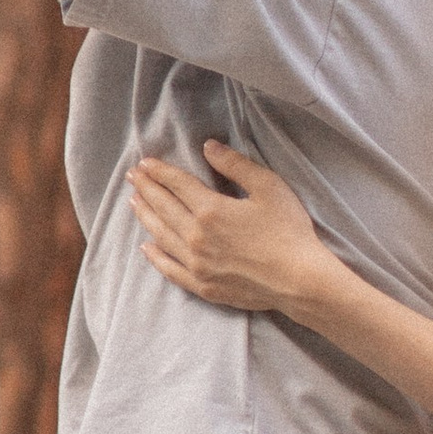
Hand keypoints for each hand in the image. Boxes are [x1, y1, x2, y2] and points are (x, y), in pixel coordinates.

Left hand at [126, 142, 340, 316]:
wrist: (300, 281)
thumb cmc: (289, 231)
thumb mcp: (268, 187)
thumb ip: (235, 165)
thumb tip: (208, 146)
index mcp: (210, 210)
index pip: (176, 184)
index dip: (159, 172)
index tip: (144, 163)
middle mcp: (196, 237)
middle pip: (163, 208)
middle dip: (146, 189)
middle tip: (132, 177)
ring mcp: (197, 265)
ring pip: (162, 236)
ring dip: (146, 217)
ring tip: (134, 203)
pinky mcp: (203, 286)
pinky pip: (170, 270)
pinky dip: (156, 257)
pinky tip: (147, 247)